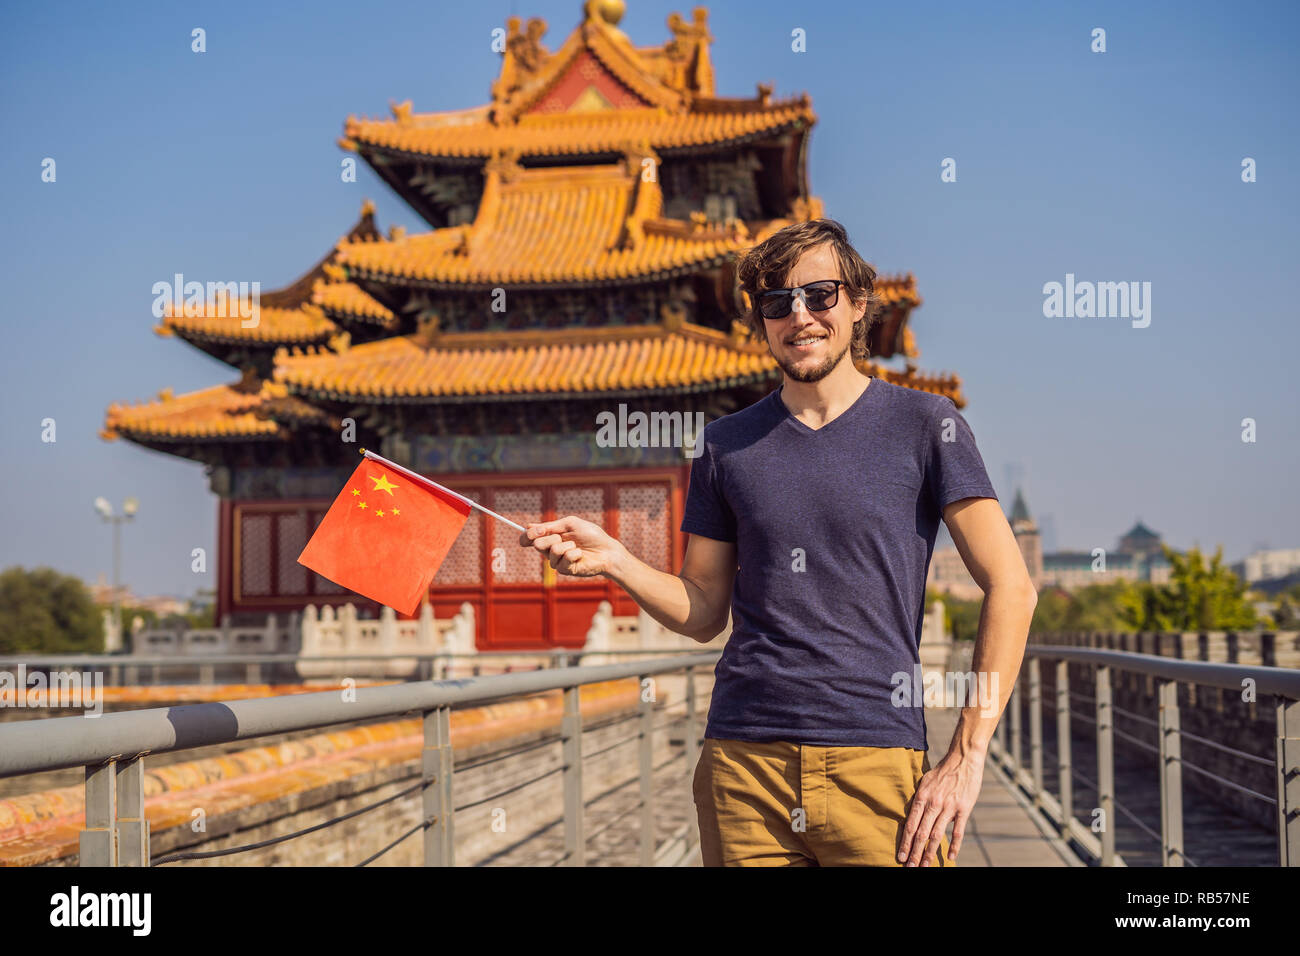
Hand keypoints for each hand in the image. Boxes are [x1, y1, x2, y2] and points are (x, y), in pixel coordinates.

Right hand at [519, 516, 625, 578]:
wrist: (607, 550)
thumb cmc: (592, 536)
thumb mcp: (571, 524)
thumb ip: (551, 526)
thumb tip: (528, 526)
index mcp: (550, 537)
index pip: (529, 539)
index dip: (528, 535)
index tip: (537, 530)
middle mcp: (551, 550)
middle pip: (537, 544)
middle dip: (551, 537)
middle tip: (563, 536)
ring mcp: (558, 562)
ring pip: (552, 551)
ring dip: (567, 545)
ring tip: (577, 546)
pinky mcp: (566, 570)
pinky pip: (564, 559)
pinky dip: (575, 553)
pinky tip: (581, 555)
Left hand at [898, 748, 984, 865]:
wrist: (963, 759)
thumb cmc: (943, 771)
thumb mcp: (925, 782)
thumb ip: (920, 798)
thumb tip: (913, 814)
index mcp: (922, 797)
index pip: (910, 825)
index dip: (905, 843)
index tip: (900, 857)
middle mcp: (933, 804)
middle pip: (921, 834)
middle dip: (914, 853)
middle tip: (910, 868)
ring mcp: (949, 807)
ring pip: (936, 835)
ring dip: (930, 853)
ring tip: (925, 866)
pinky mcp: (963, 809)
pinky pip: (958, 831)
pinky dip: (954, 845)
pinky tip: (950, 857)